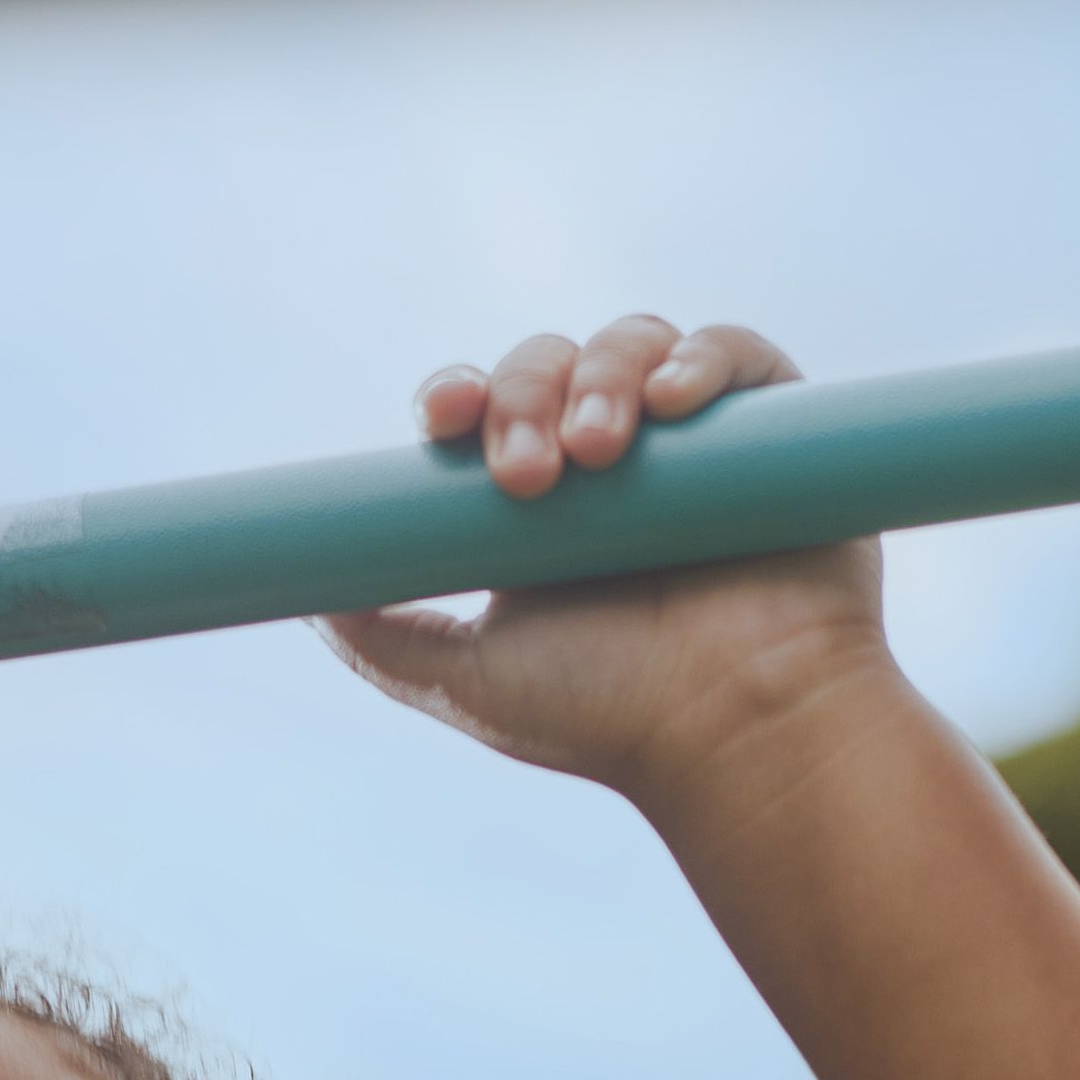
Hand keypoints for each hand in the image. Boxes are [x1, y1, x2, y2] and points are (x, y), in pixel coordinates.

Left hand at [323, 319, 889, 811]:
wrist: (735, 734)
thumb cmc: (612, 716)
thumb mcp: (466, 679)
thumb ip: (383, 637)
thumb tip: (300, 592)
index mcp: (539, 507)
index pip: (485, 413)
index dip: (460, 397)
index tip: (441, 421)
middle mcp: (614, 463)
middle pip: (548, 366)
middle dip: (523, 397)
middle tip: (527, 477)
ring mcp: (698, 443)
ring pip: (632, 345)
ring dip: (601, 377)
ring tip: (600, 452)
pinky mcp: (780, 430)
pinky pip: (736, 356)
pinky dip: (702, 359)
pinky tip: (674, 400)